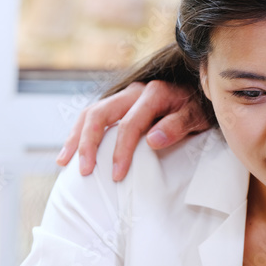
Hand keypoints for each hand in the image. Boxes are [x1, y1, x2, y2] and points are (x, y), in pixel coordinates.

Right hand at [57, 80, 206, 180]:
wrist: (200, 93)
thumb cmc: (199, 108)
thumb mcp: (197, 117)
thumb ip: (177, 126)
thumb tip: (152, 141)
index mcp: (154, 93)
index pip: (130, 124)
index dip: (121, 151)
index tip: (116, 175)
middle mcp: (135, 91)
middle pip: (100, 113)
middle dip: (88, 143)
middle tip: (85, 170)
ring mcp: (125, 96)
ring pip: (91, 112)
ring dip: (76, 137)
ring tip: (65, 162)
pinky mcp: (120, 104)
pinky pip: (93, 115)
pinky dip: (79, 133)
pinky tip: (71, 151)